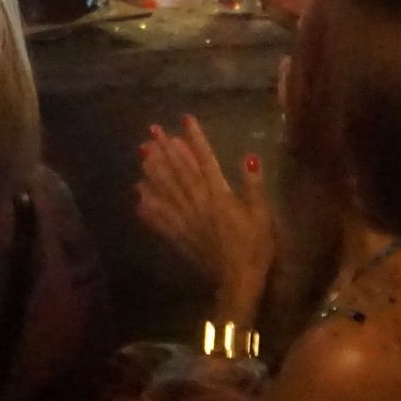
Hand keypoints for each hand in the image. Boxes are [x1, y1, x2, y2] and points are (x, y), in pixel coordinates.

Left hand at [134, 115, 274, 316]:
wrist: (239, 281)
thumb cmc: (256, 247)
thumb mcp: (262, 215)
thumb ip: (254, 186)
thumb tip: (249, 156)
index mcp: (220, 195)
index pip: (205, 160)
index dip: (194, 139)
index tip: (184, 119)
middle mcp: (199, 203)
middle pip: (180, 171)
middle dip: (166, 149)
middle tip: (152, 131)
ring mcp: (186, 220)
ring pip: (167, 190)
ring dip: (154, 170)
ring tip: (143, 153)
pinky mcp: (180, 237)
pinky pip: (161, 219)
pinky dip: (149, 206)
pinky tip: (138, 194)